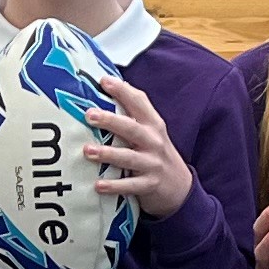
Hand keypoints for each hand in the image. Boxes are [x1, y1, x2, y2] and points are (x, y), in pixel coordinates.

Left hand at [79, 64, 193, 220]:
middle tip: (89, 115)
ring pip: (129, 157)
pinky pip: (130, 185)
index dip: (122, 91)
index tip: (104, 81)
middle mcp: (154, 142)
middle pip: (131, 128)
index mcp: (153, 124)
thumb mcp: (151, 132)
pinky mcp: (150, 185)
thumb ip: (133, 115)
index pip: (139, 102)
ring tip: (87, 150)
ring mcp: (152, 164)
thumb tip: (107, 90)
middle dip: (110, 121)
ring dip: (107, 154)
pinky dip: (115, 186)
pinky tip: (98, 185)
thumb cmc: (157, 154)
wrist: (181, 188)